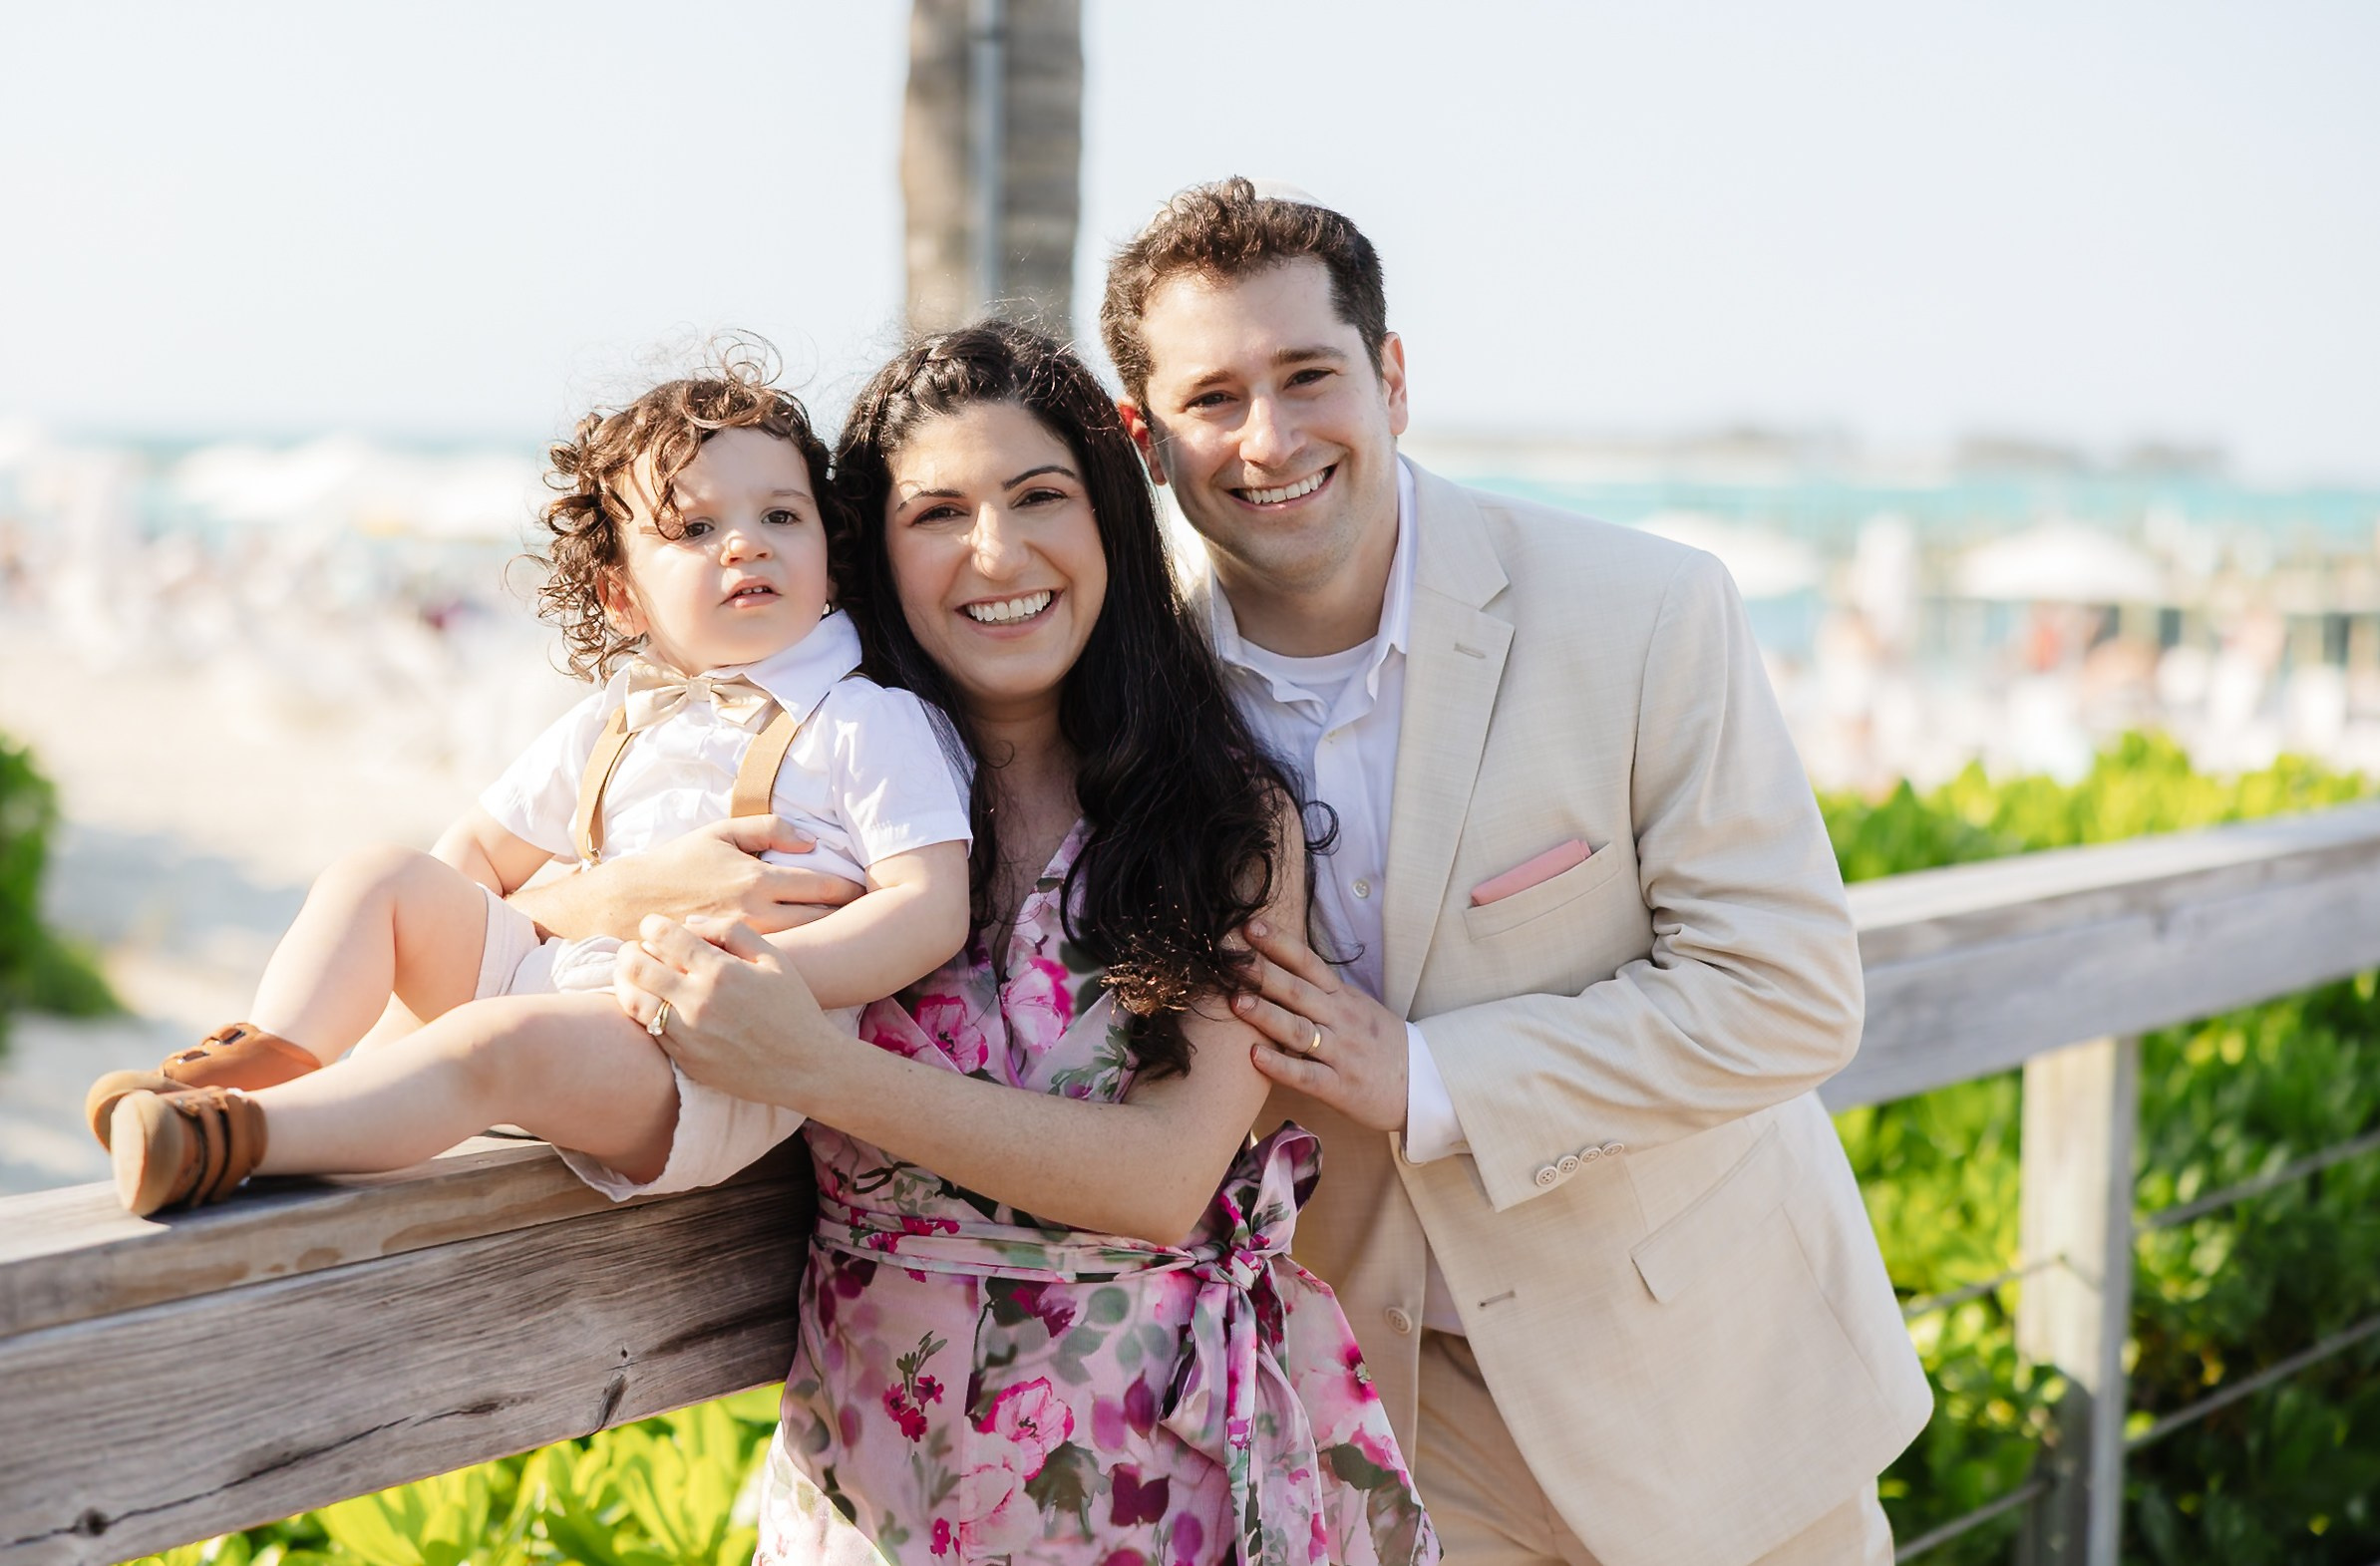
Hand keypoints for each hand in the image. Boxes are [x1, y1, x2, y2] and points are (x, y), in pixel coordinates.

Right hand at [518, 816, 863, 939]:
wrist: (627, 904)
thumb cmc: (677, 863)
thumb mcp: (720, 832)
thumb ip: (768, 828)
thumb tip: (812, 841)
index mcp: (758, 878)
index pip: (821, 888)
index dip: (851, 892)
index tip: (868, 892)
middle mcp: (756, 913)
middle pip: (822, 923)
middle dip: (851, 922)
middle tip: (880, 922)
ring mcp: (744, 943)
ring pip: (805, 948)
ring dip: (833, 946)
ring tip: (861, 949)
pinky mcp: (730, 965)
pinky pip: (775, 966)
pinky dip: (802, 963)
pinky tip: (819, 966)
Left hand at [612, 913, 848, 1111]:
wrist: (806, 1066)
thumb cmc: (794, 1007)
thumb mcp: (774, 959)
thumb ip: (732, 931)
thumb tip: (690, 923)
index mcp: (721, 971)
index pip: (666, 937)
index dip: (652, 925)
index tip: (651, 925)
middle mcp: (699, 1001)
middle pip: (638, 966)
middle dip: (630, 951)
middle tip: (634, 947)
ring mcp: (688, 1034)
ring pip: (633, 1000)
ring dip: (626, 981)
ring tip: (631, 974)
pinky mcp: (685, 1059)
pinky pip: (649, 1030)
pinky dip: (642, 1011)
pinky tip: (648, 1001)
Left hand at [1234, 918, 1409, 1132]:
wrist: (1422, 1084)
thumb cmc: (1382, 1044)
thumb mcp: (1357, 1007)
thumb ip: (1322, 991)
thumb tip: (1279, 967)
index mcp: (1343, 997)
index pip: (1308, 963)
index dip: (1279, 943)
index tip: (1250, 926)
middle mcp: (1340, 1019)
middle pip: (1298, 991)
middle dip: (1263, 973)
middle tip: (1230, 958)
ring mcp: (1340, 1053)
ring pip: (1299, 1030)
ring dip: (1266, 1015)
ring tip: (1235, 1002)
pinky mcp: (1339, 1086)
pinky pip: (1306, 1075)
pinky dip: (1281, 1065)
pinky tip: (1255, 1056)